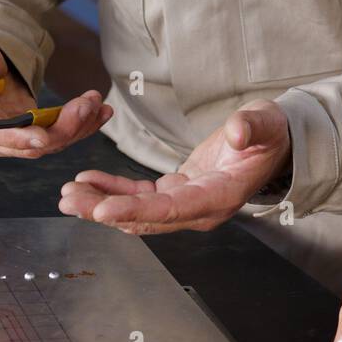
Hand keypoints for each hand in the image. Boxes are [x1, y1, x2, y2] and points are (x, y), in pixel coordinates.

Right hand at [0, 35, 111, 158]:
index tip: (44, 135)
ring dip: (80, 124)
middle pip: (34, 144)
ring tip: (98, 103)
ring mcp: (20, 136)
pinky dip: (85, 123)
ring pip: (54, 141)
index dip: (21, 139)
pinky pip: (63, 132)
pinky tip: (102, 111)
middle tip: (87, 104)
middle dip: (65, 127)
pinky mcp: (38, 130)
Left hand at [58, 99, 290, 232]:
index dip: (136, 211)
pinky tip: (88, 182)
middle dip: (104, 210)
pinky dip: (113, 190)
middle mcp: (200, 209)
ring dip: (101, 204)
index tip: (102, 210)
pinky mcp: (178, 191)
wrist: (274, 142)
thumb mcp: (266, 124)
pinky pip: (140, 196)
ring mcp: (187, 203)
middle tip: (69, 200)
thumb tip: (236, 134)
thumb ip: (251, 128)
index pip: (172, 209)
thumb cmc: (270, 133)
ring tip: (67, 194)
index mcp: (219, 197)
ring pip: (137, 211)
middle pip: (146, 217)